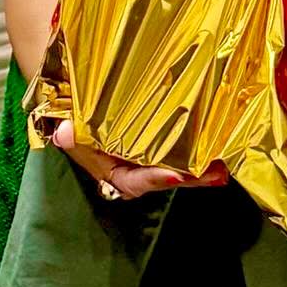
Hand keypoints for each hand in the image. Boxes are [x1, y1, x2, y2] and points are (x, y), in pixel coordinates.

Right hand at [49, 123, 217, 200]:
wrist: (78, 105)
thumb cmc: (74, 118)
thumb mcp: (67, 124)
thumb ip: (68, 130)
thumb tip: (63, 132)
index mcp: (113, 172)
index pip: (134, 181)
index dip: (154, 180)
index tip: (175, 176)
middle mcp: (135, 171)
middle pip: (166, 178)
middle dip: (191, 178)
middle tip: (215, 174)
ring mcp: (150, 160)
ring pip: (178, 168)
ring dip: (201, 168)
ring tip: (224, 165)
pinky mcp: (162, 146)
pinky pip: (182, 152)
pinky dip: (199, 151)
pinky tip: (220, 145)